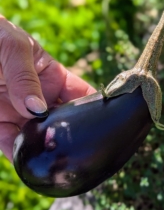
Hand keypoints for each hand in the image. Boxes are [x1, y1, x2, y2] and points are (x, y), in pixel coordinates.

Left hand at [0, 15, 95, 161]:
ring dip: (47, 148)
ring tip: (57, 161)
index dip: (94, 108)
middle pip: (63, 120)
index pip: (81, 95)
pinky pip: (11, 142)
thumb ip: (25, 76)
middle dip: (71, 134)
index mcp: (53, 76)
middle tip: (79, 149)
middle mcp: (40, 97)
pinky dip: (19, 154)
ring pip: (40, 136)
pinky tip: (29, 162)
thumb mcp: (14, 46)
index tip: (106, 123)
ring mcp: (19, 112)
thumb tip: (37, 109)